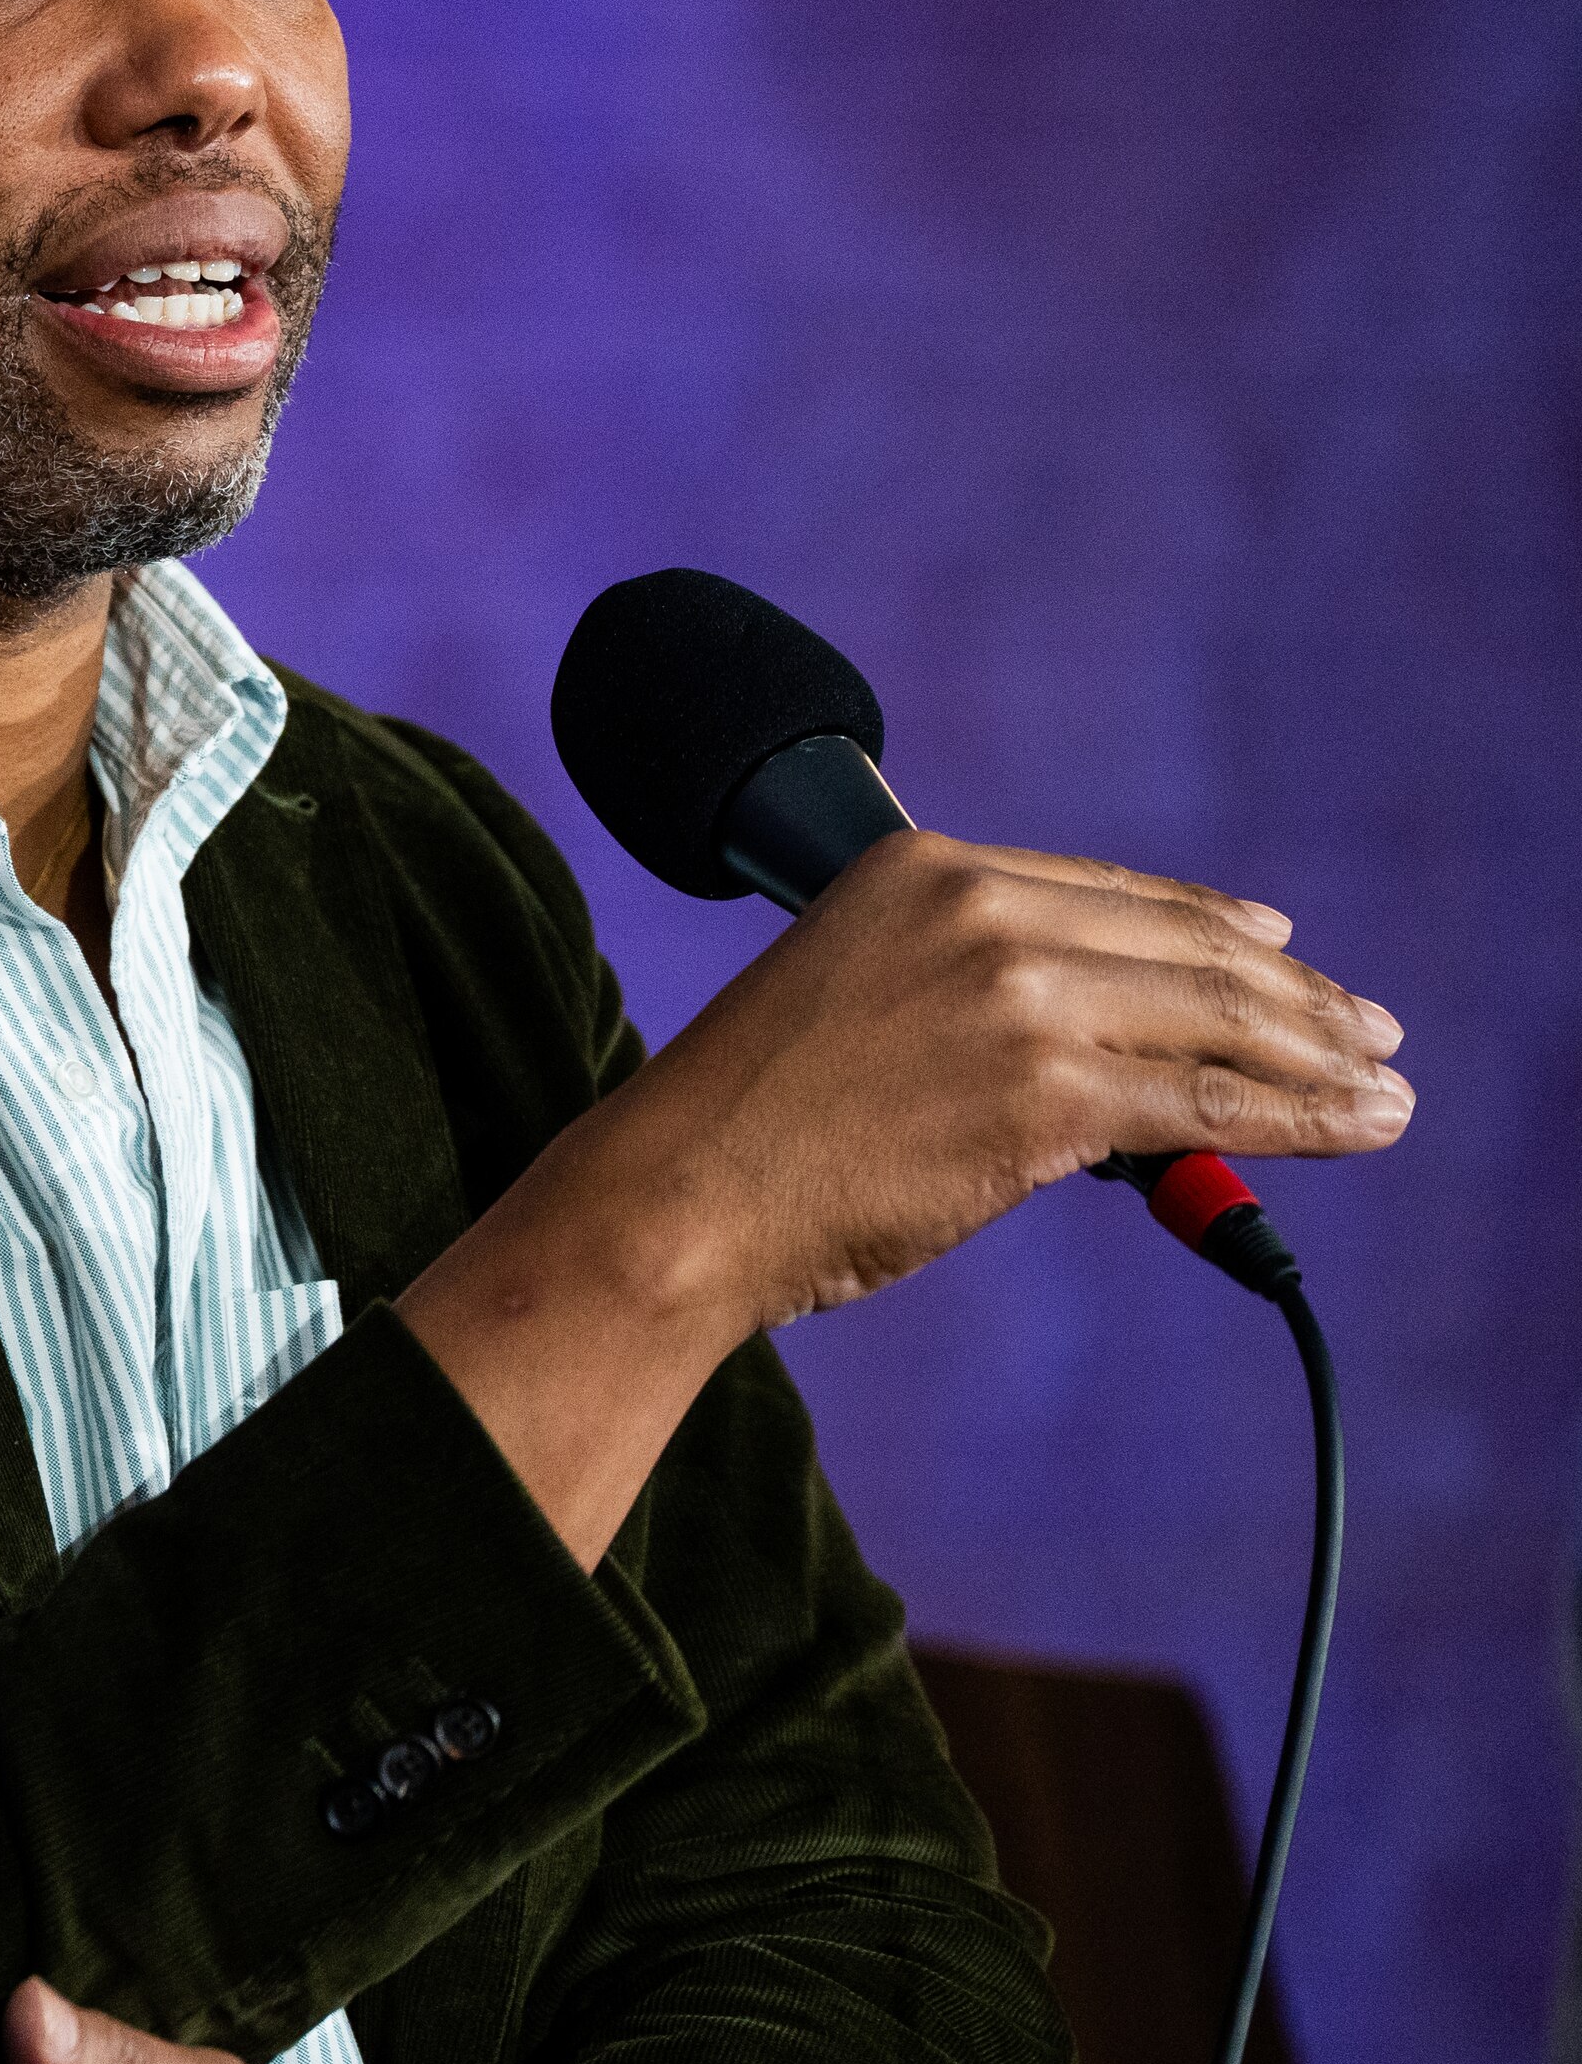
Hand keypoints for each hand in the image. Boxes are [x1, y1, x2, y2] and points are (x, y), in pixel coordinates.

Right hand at [404, 831, 1406, 1561]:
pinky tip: (1359, 1127)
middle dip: (1297, 996)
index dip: (1217, 924)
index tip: (1284, 946)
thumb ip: (969, 994)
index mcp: (925, 869)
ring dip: (1323, 1059)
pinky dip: (1308, 1117)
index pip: (1117, 892)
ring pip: (1220, 1022)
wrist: (679, 1195)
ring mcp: (1019, 996)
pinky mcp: (1048, 1090)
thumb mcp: (854, 999)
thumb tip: (1109, 1059)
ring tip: (1384, 1086)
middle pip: (1189, 948)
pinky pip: (1215, 1104)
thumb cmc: (748, 1127)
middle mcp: (980, 910)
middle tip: (1369, 1031)